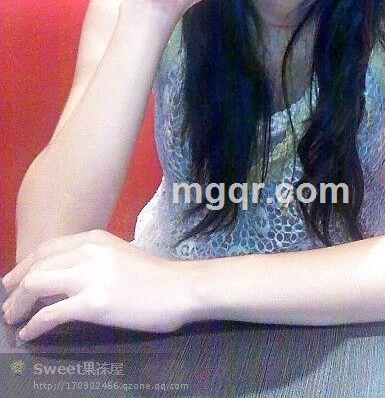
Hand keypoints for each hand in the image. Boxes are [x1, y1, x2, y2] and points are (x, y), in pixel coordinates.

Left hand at [1, 230, 194, 340]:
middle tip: (8, 305)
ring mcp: (91, 276)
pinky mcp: (94, 303)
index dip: (24, 266)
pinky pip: (51, 313)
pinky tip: (30, 333)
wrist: (179, 288)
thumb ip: (92, 259)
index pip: (46, 249)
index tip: (14, 281)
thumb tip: (64, 277)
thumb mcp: (118, 255)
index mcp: (94, 238)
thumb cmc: (154, 275)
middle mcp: (88, 251)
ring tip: (13, 319)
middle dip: (15, 287)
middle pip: (36, 265)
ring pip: (37, 284)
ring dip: (19, 304)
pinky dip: (34, 325)